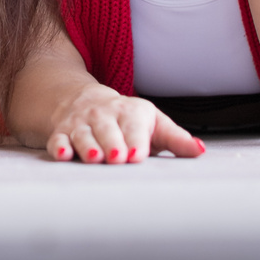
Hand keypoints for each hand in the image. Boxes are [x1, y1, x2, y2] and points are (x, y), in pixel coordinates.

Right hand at [43, 82, 204, 163]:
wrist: (84, 101)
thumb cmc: (127, 120)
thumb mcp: (153, 123)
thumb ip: (176, 139)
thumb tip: (200, 150)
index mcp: (130, 112)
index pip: (134, 125)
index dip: (136, 140)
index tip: (138, 154)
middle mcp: (104, 115)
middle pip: (107, 129)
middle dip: (112, 143)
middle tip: (117, 158)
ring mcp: (81, 123)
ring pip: (83, 135)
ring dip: (88, 146)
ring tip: (94, 159)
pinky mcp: (62, 132)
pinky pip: (58, 139)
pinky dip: (59, 147)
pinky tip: (62, 155)